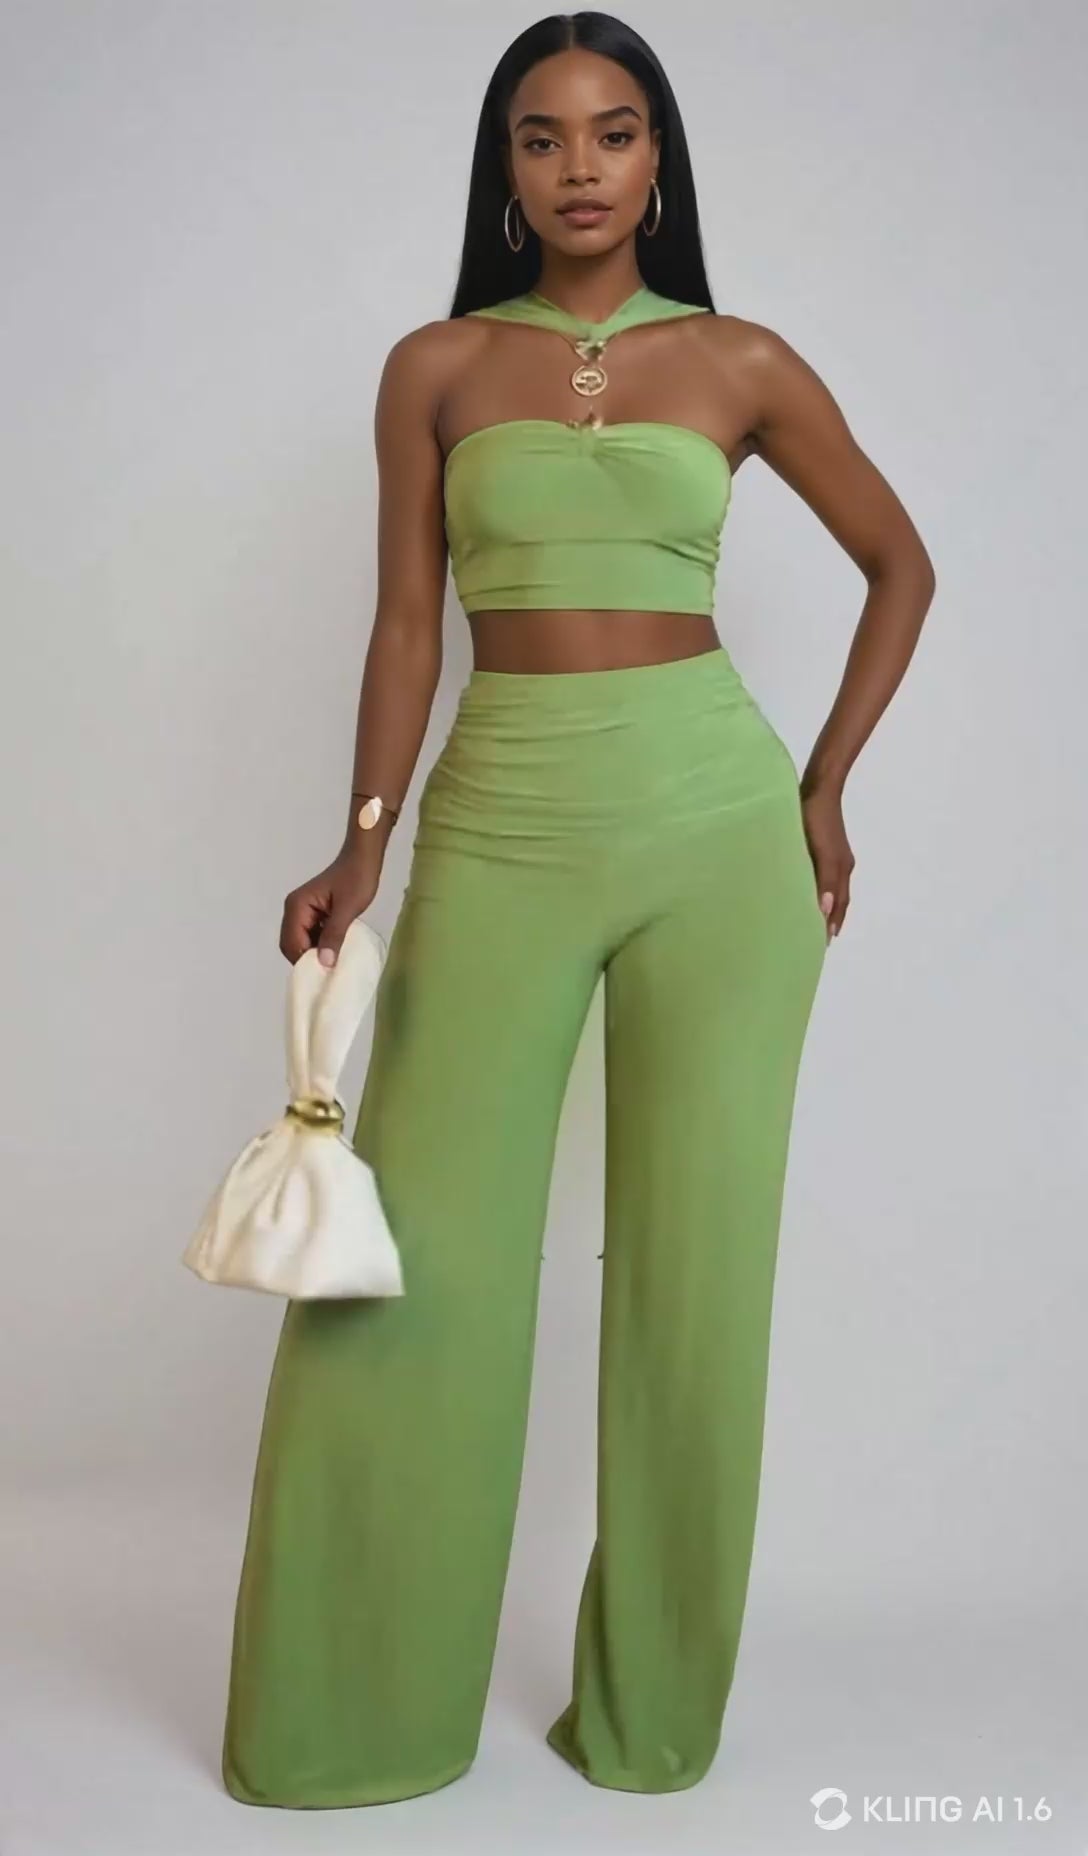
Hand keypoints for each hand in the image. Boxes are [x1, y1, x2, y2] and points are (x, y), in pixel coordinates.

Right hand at [280, 849, 378, 966]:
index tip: (323, 975)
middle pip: (292, 944)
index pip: (292, 943)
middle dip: (307, 959)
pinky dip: (319, 945)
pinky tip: (334, 952)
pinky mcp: (312, 913)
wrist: (364, 859)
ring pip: (301, 941)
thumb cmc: (356, 880)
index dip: (305, 961)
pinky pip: (310, 935)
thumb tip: (324, 963)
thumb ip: (334, 935)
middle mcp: (293, 909)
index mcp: (296, 907)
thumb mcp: (347, 910)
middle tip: (327, 973)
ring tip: (332, 965)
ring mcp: (302, 911)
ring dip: (314, 953)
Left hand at [799, 783, 853, 940]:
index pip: (837, 906)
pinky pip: (827, 876)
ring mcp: (835, 855)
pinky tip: (813, 892)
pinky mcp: (827, 846)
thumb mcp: (819, 851)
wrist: (820, 787)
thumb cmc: (815, 818)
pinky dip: (824, 891)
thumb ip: (823, 880)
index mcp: (840, 869)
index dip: (830, 925)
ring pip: (834, 889)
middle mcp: (841, 866)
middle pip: (838, 900)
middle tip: (819, 941)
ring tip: (818, 923)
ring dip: (828, 907)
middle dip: (831, 921)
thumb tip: (824, 910)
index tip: (821, 946)